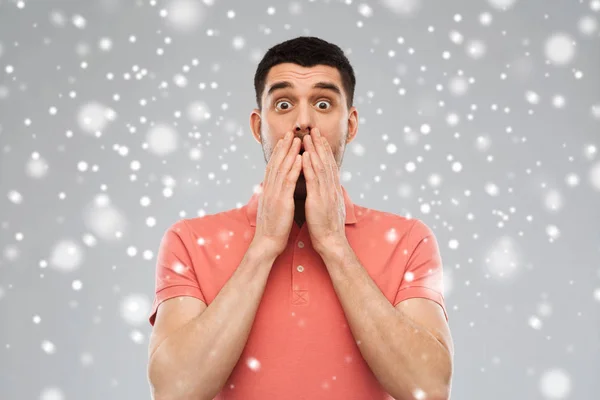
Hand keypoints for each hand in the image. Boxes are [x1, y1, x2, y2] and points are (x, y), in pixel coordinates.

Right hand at [252, 131, 302, 257]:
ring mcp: (274, 194)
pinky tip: (300, 158)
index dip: (279, 152)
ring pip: (282, 168)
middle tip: (290, 132)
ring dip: (290, 152)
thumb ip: (274, 196)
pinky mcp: (281, 201)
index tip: (284, 140)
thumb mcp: (272, 208)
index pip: (273, 167)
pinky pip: (288, 181)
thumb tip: (274, 189)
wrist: (267, 243)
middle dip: (283, 146)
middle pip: (276, 163)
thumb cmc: (272, 228)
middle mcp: (269, 189)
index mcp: (268, 190)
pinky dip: (294, 168)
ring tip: (297, 138)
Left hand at [301, 128, 346, 253]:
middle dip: (320, 144)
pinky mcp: (319, 199)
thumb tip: (326, 187)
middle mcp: (331, 187)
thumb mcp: (328, 206)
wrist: (331, 241)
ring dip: (314, 150)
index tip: (319, 138)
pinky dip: (309, 166)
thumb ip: (327, 194)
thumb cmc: (327, 227)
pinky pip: (313, 180)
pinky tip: (304, 156)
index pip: (329, 165)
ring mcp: (326, 192)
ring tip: (309, 136)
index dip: (324, 150)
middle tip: (314, 129)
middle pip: (326, 161)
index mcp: (332, 189)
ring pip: (320, 166)